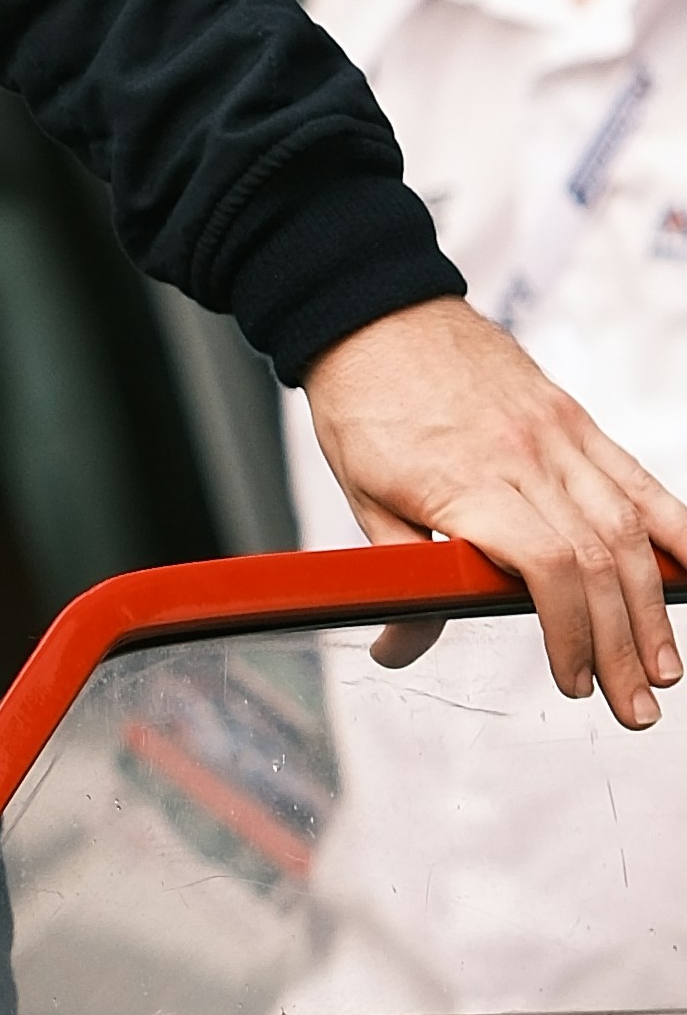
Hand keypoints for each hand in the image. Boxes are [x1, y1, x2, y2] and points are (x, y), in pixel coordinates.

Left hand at [300, 298, 686, 725]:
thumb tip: (403, 645)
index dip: (571, 632)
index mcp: (470, 484)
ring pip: (628, 529)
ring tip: (667, 666)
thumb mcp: (360, 496)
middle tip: (638, 707)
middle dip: (626, 645)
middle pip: (599, 563)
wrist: (373, 307)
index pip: (546, 570)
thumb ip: (401, 573)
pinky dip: (676, 525)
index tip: (574, 680)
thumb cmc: (363, 400)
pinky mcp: (574, 419)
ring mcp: (559, 436)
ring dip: (654, 605)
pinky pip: (636, 477)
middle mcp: (527, 459)